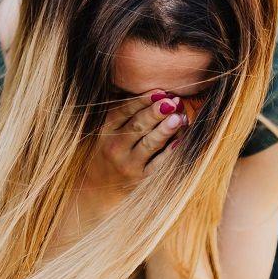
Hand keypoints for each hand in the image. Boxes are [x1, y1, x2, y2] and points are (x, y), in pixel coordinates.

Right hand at [83, 89, 187, 210]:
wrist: (97, 186)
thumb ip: (127, 114)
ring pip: (149, 144)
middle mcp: (114, 146)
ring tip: (179, 118)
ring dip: (165, 130)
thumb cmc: (108, 150)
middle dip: (155, 113)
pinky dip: (169, 152)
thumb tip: (160, 97)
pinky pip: (157, 163)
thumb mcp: (108, 131)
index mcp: (106, 129)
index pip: (124, 111)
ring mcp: (127, 163)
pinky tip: (180, 140)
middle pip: (137, 126)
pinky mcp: (140, 178)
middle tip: (172, 102)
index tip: (160, 91)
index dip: (142, 101)